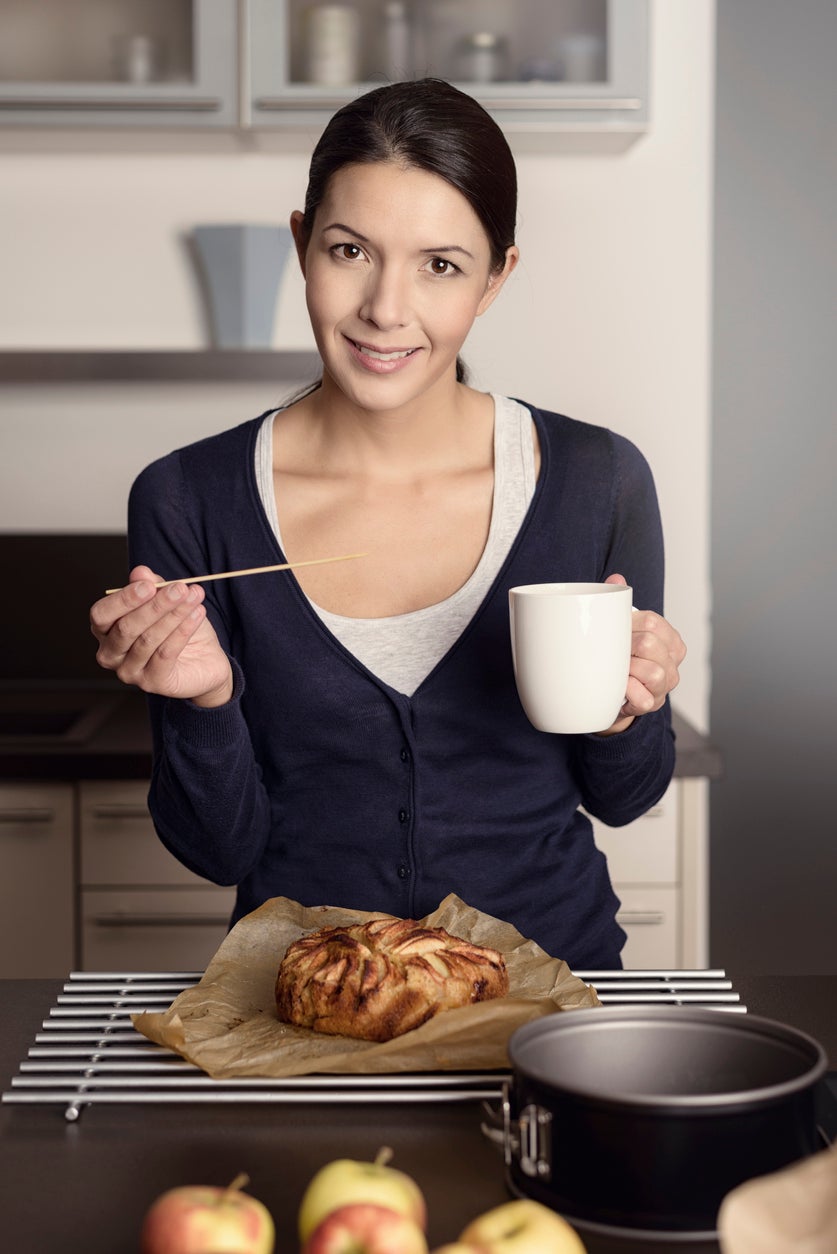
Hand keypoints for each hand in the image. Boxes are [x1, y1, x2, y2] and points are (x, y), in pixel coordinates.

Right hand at [90, 566, 233, 706]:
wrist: (204, 660)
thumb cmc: (177, 629)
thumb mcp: (165, 602)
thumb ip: (151, 587)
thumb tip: (141, 572)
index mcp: (105, 631)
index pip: (101, 615)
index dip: (124, 600)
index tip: (149, 585)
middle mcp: (111, 654)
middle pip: (125, 628)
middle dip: (155, 606)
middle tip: (179, 589)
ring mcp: (129, 672)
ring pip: (148, 640)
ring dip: (174, 615)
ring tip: (194, 597)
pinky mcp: (153, 683)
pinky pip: (165, 654)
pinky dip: (183, 631)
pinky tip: (197, 614)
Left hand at [599, 573, 685, 735]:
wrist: (608, 694)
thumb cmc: (618, 657)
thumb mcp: (619, 630)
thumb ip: (619, 604)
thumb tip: (616, 579)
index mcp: (669, 639)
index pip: (652, 622)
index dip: (627, 625)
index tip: (613, 632)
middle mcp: (672, 661)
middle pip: (650, 644)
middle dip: (626, 648)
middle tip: (610, 652)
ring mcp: (665, 685)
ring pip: (653, 672)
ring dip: (628, 670)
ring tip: (615, 670)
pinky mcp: (652, 704)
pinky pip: (643, 698)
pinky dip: (629, 693)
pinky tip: (619, 689)